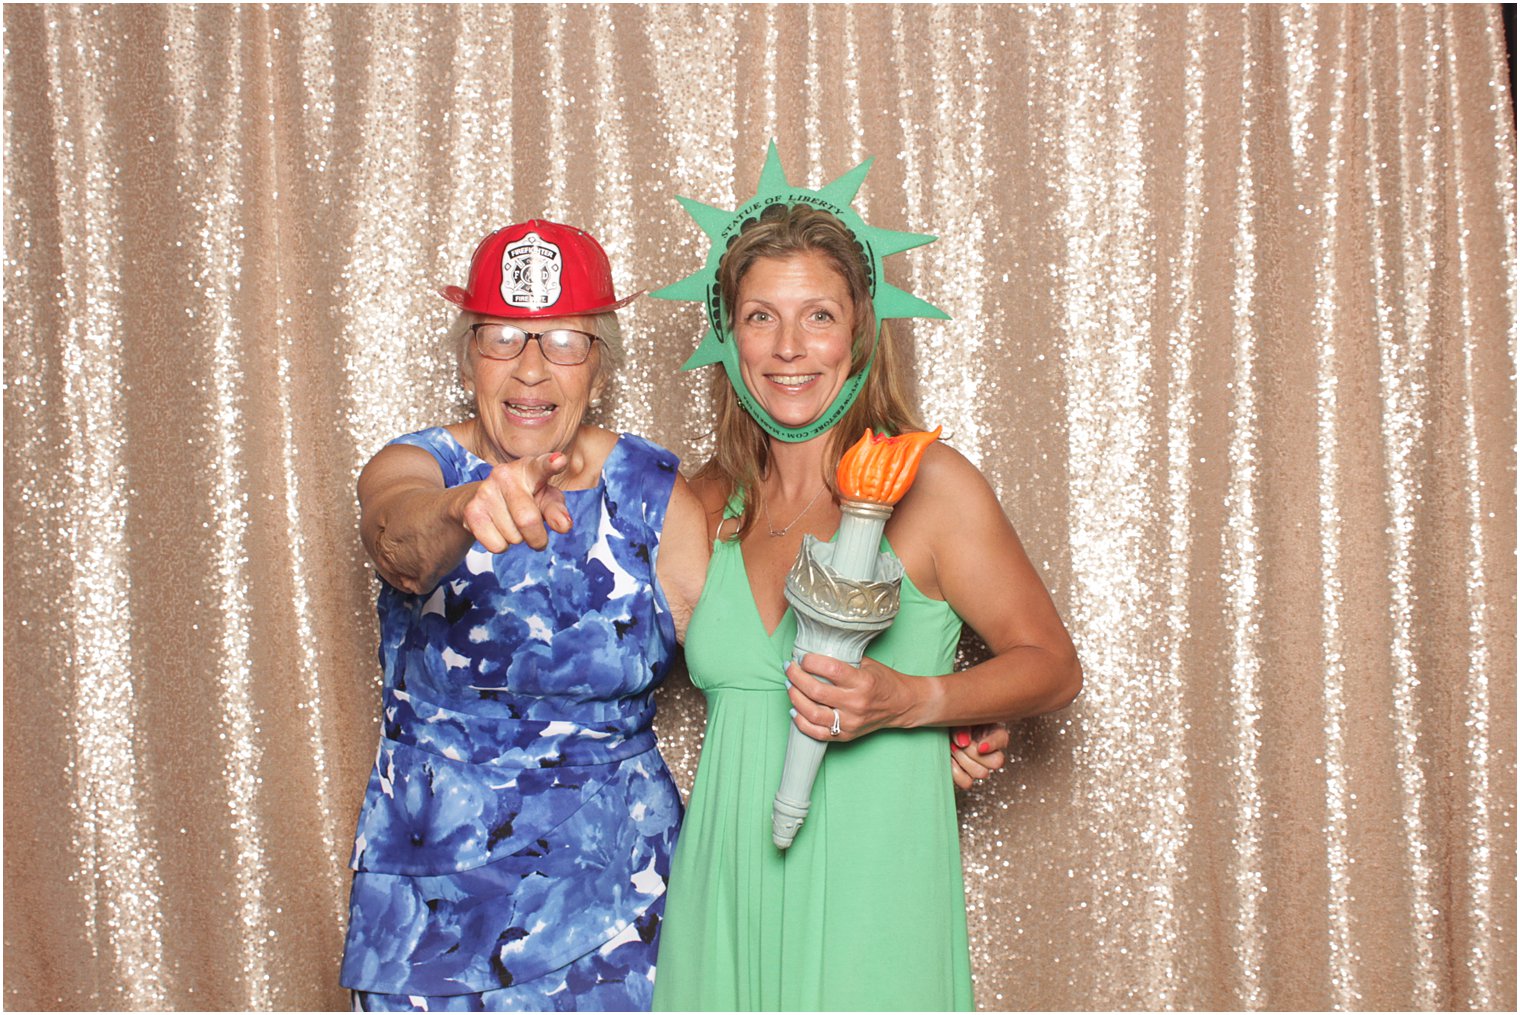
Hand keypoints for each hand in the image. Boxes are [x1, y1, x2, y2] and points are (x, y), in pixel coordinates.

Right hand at [458, 452, 571, 551]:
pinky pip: (497, 546)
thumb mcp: (546, 500)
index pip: (542, 466)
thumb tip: (564, 525)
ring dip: (517, 539)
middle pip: (528, 521)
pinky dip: (501, 545)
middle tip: (537, 537)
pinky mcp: (471, 511)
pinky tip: (496, 528)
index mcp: (530, 468)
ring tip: (510, 522)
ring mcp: (485, 491)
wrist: (483, 501)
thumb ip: (557, 510)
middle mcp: (505, 474)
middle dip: (537, 538)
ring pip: (513, 537)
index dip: (551, 464)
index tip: (559, 461)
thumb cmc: (525, 499)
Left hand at [783, 653, 916, 742]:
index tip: (803, 657)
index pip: (831, 670)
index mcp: (863, 682)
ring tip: (790, 686)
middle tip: (789, 668)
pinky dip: (801, 722)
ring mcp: (851, 722)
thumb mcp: (867, 664)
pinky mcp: (846, 735)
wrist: (902, 705)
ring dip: (795, 698)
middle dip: (796, 677)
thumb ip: (843, 659)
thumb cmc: (883, 681)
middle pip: (817, 692)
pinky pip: (817, 733)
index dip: (811, 662)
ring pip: (813, 714)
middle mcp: (856, 704)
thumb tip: (813, 650)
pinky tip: (794, 710)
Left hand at [948, 723, 1007, 789]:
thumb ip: (963, 726)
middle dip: (973, 752)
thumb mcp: (958, 719)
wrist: (938, 730)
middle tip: (958, 743)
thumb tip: (963, 742)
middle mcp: (991, 751)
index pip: (1002, 740)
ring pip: (981, 773)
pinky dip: (955, 772)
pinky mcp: (967, 777)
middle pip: (997, 762)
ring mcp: (980, 766)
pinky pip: (967, 782)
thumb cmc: (952, 722)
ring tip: (952, 748)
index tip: (980, 746)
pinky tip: (950, 759)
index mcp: (994, 732)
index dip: (992, 745)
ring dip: (963, 760)